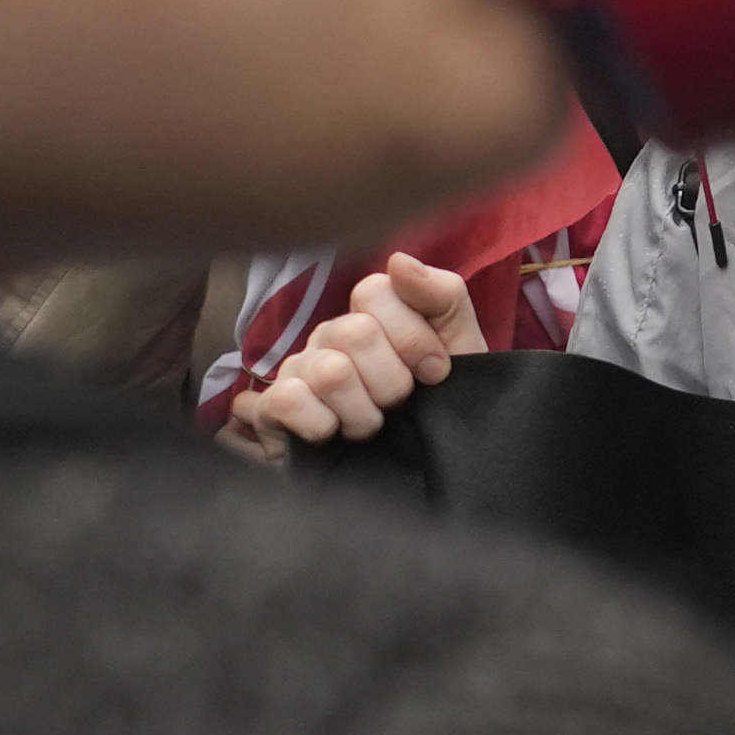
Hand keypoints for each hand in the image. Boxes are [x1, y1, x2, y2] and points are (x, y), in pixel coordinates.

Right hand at [218, 251, 472, 458]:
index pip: (376, 290)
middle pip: (355, 333)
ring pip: (328, 371)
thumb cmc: (439, 407)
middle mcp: (331, 335)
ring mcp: (298, 369)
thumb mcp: (462, 352)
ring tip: (371, 427)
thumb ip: (443, 298)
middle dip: (392, 381)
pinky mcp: (272, 409)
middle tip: (400, 405)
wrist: (423, 475)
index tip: (436, 373)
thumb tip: (399, 260)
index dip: (415, 338)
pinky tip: (334, 435)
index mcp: (372, 315)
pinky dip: (322, 425)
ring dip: (363, 413)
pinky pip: (289, 399)